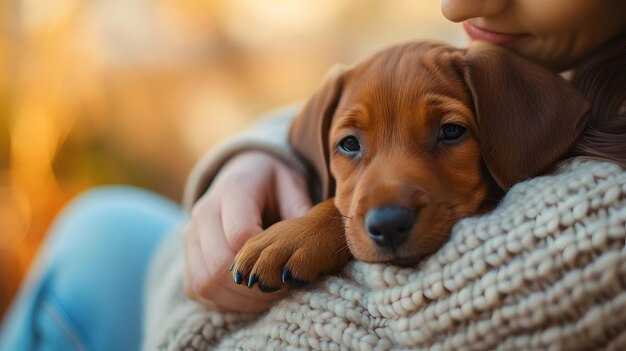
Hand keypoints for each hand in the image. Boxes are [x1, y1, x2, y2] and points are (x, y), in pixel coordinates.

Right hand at [182, 151, 311, 311]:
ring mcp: (191, 236)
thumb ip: (299, 209)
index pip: (240, 235)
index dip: (266, 260)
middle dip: (254, 287)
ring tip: (269, 298)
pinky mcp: (187, 257)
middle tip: (283, 292)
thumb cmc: (274, 185)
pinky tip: (249, 299)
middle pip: (218, 264)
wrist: (246, 176)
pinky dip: (223, 302)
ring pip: (204, 283)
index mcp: (233, 189)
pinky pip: (197, 290)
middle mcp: (203, 211)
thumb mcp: (292, 186)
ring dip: (239, 300)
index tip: (289, 270)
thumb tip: (306, 243)